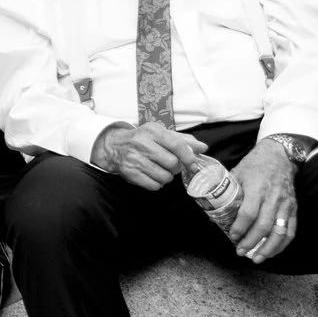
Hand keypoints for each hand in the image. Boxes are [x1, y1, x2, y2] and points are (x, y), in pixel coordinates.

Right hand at [92, 121, 208, 190]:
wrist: (114, 146)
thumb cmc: (143, 139)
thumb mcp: (161, 135)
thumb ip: (183, 140)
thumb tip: (203, 147)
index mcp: (152, 131)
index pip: (177, 145)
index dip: (189, 157)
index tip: (193, 165)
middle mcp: (142, 143)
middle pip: (172, 164)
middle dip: (176, 168)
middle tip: (171, 165)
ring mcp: (134, 158)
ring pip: (164, 177)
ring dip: (166, 177)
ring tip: (160, 170)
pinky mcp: (129, 172)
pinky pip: (153, 185)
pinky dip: (157, 183)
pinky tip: (152, 175)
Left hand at [227, 139, 298, 261]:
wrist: (278, 157)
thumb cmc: (254, 166)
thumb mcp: (237, 173)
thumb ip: (227, 192)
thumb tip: (211, 211)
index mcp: (257, 188)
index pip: (249, 212)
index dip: (240, 227)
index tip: (232, 236)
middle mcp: (273, 198)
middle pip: (264, 225)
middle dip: (251, 242)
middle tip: (240, 251)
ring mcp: (285, 204)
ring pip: (280, 231)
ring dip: (268, 248)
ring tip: (257, 258)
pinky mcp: (293, 209)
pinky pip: (291, 230)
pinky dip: (282, 244)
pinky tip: (272, 252)